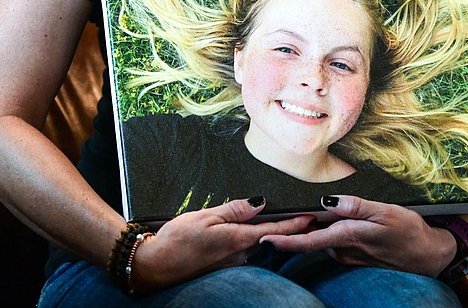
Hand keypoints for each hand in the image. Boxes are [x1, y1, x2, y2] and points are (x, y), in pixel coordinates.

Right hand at [130, 197, 312, 292]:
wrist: (156, 265)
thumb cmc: (177, 241)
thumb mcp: (205, 217)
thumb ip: (234, 210)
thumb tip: (260, 202)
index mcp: (237, 239)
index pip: (274, 230)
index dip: (295, 223)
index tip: (312, 217)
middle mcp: (239, 254)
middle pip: (267, 237)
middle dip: (282, 227)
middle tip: (300, 215)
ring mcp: (231, 262)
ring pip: (253, 243)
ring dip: (262, 233)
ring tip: (271, 220)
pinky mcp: (222, 266)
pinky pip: (240, 250)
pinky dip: (246, 240)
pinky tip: (240, 232)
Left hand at [258, 196, 455, 277]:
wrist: (429, 255)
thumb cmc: (409, 231)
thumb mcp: (385, 212)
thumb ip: (355, 207)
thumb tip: (327, 202)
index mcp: (348, 237)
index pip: (309, 241)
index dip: (285, 240)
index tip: (264, 238)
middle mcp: (344, 250)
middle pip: (309, 240)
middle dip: (288, 231)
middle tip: (267, 217)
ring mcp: (348, 256)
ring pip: (320, 240)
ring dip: (307, 229)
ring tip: (290, 214)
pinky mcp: (354, 257)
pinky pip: (331, 243)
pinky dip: (322, 232)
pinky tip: (320, 221)